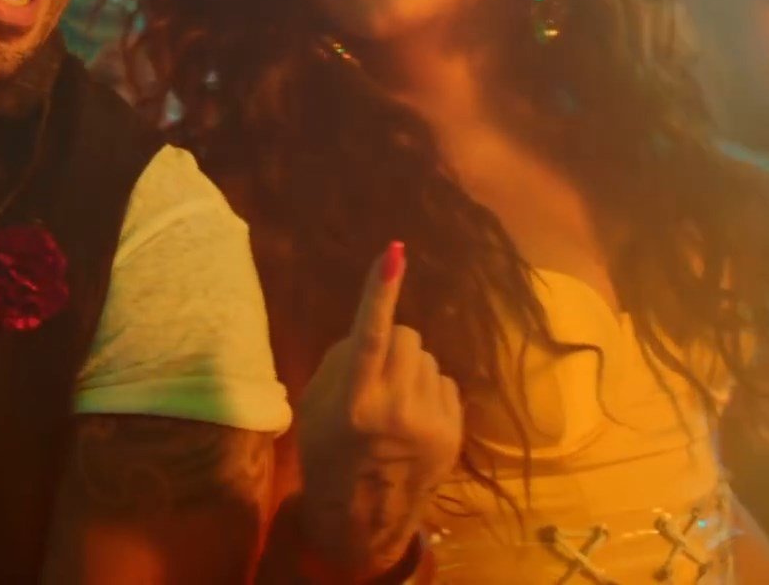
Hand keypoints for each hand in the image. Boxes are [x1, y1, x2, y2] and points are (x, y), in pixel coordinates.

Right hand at [294, 242, 461, 577]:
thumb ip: (343, 362)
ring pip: (425, 357)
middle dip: (390, 343)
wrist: (362, 516)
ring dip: (409, 369)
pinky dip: (426, 391)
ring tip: (391, 404)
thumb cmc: (328, 453)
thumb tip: (376, 325)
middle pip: (406, 335)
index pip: (369, 335)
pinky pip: (443, 381)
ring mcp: (430, 422)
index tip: (394, 253)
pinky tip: (411, 419)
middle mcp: (395, 409)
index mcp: (354, 403)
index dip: (380, 291)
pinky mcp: (453, 431)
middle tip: (374, 375)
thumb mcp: (315, 407)